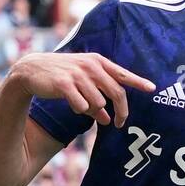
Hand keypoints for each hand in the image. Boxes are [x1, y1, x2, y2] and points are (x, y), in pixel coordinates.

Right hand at [9, 51, 153, 126]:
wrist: (32, 70)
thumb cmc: (62, 77)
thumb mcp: (83, 83)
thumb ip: (98, 99)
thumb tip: (107, 119)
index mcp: (98, 62)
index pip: (123, 74)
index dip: (138, 82)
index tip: (152, 88)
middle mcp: (90, 66)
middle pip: (116, 93)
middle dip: (121, 111)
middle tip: (120, 123)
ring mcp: (78, 74)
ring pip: (98, 102)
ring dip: (93, 110)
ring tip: (83, 105)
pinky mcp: (65, 84)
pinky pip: (81, 106)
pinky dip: (79, 109)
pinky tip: (72, 104)